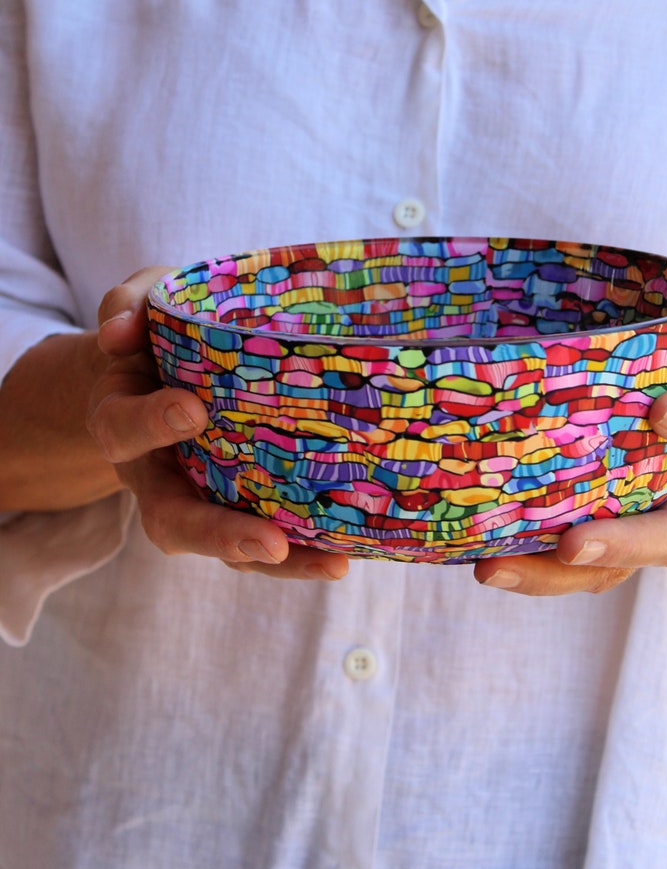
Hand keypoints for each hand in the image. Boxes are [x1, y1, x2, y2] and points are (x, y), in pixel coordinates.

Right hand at [87, 268, 348, 581]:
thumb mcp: (142, 304)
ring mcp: (198, 494)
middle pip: (173, 520)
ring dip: (273, 560)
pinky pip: (263, 536)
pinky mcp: (238, 502)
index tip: (192, 410)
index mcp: (122, 419)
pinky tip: (344, 555)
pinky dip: (300, 551)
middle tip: (269, 542)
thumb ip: (129, 307)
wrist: (163, 362)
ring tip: (330, 564)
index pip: (122, 430)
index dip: (150, 425)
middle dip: (220, 535)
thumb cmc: (158, 331)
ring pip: (225, 544)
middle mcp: (155, 473)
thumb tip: (120, 332)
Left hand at [473, 292, 666, 595]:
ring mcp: (660, 530)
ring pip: (618, 568)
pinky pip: (584, 570)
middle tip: (574, 543)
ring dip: (556, 574)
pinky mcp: (621, 543)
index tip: (664, 409)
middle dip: (624, 543)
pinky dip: (536, 571)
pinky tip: (485, 561)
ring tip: (496, 567)